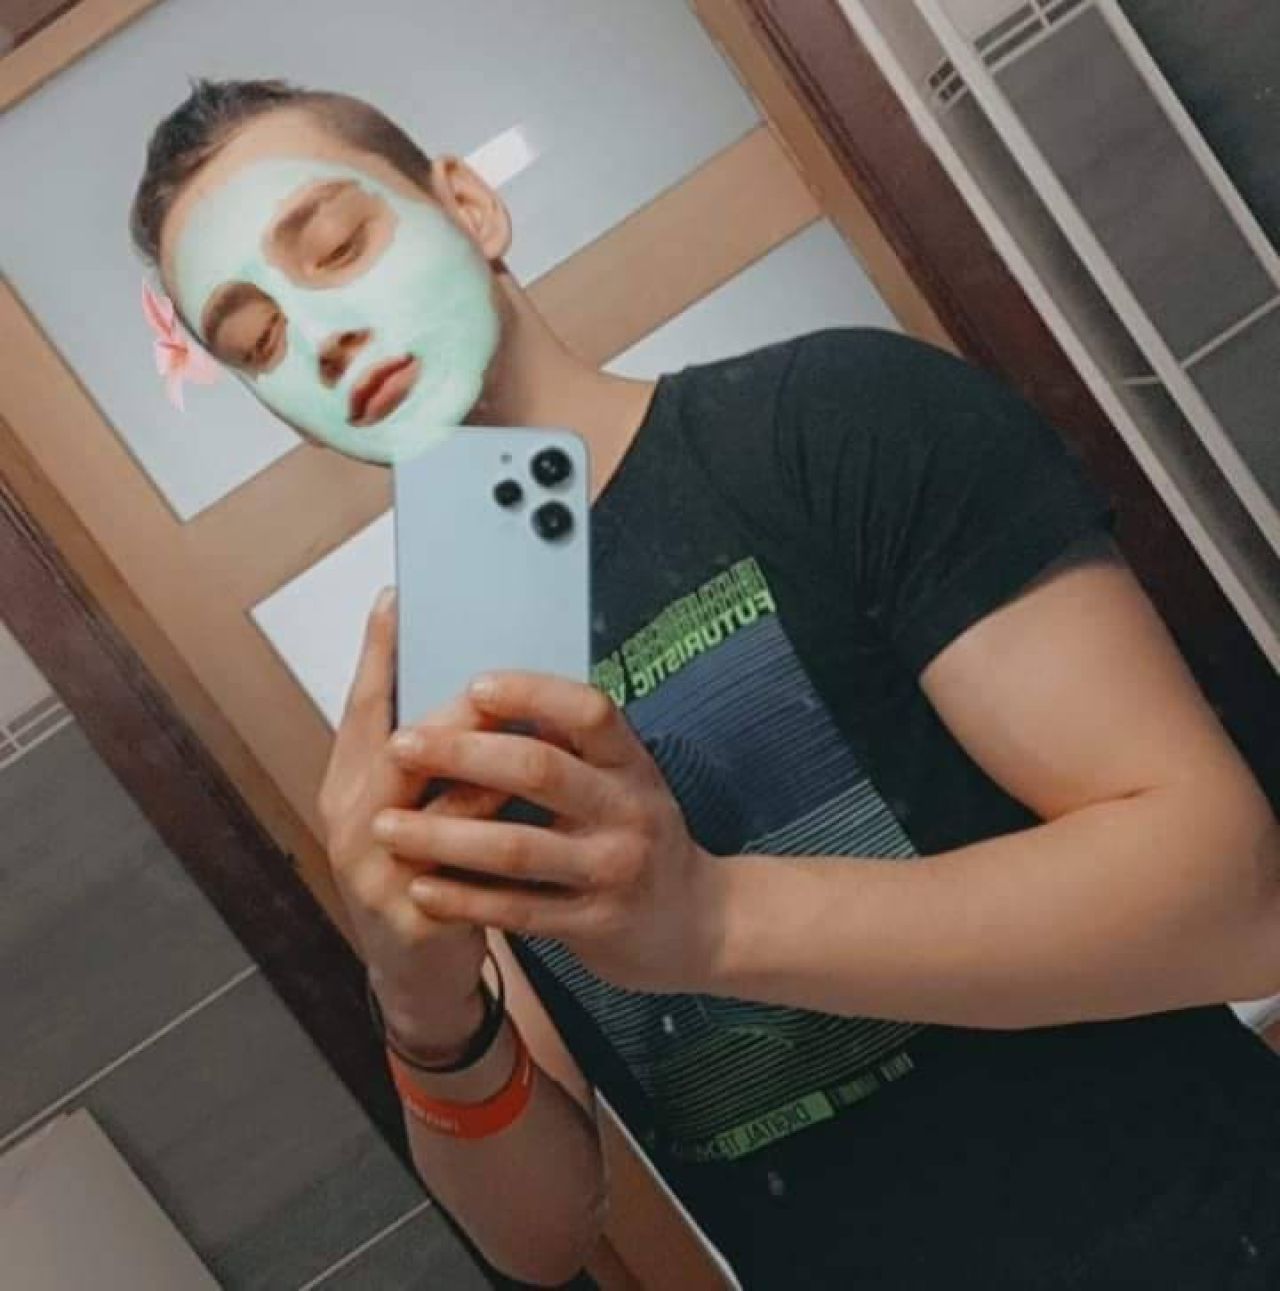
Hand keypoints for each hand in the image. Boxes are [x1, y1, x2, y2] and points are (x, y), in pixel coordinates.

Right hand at [317, 587, 511, 1058]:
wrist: (419, 977)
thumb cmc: (426, 875)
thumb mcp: (417, 808)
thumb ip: (436, 756)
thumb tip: (479, 685)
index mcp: (349, 787)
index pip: (361, 710)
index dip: (377, 655)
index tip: (395, 600)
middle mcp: (350, 824)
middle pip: (397, 749)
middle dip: (452, 713)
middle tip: (493, 680)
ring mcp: (374, 875)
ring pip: (429, 806)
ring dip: (480, 768)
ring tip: (525, 731)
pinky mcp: (413, 919)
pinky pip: (461, 867)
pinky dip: (497, 833)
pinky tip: (535, 810)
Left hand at [372, 670, 727, 994]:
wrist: (697, 923)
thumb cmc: (638, 837)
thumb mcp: (623, 780)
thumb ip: (572, 747)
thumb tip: (488, 695)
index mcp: (632, 763)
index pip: (588, 712)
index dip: (533, 693)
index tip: (474, 686)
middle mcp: (629, 810)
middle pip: (540, 771)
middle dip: (461, 755)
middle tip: (400, 746)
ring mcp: (614, 869)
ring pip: (517, 848)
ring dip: (443, 836)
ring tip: (385, 825)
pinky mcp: (596, 924)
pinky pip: (518, 910)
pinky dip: (464, 899)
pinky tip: (420, 887)